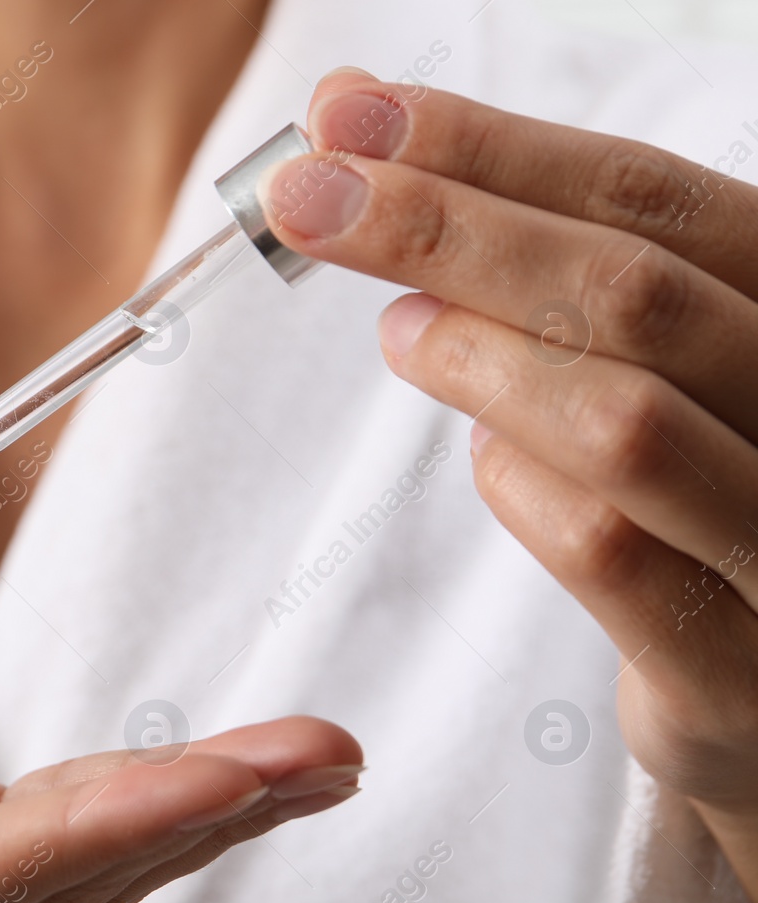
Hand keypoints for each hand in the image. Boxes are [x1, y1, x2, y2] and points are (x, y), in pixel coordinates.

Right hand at [0, 653, 359, 902]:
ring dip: (205, 822)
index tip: (228, 777)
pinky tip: (225, 787)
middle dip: (203, 820)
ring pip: (79, 873)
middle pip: (62, 878)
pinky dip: (151, 817)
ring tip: (320, 763)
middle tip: (330, 757)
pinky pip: (58, 852)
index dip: (108, 827)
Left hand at [263, 70, 757, 896]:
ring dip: (477, 357)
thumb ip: (552, 266)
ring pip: (622, 421)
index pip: (647, 195)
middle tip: (308, 195)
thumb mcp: (661, 352)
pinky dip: (517, 486)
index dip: (488, 149)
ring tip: (397, 330)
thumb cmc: (701, 489)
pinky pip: (607, 553)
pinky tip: (483, 454)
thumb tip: (369, 151)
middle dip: (444, 229)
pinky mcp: (732, 665)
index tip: (349, 116)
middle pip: (631, 289)